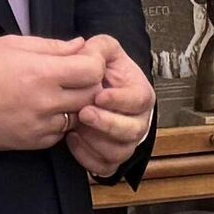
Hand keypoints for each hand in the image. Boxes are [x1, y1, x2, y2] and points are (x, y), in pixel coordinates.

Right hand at [0, 36, 106, 151]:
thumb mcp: (14, 45)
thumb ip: (53, 46)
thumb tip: (81, 45)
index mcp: (42, 72)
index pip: (92, 71)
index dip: (94, 64)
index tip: (85, 60)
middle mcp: (45, 101)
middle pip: (91, 95)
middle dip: (89, 84)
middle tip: (76, 77)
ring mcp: (39, 125)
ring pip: (79, 116)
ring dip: (75, 105)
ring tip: (58, 94)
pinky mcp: (31, 142)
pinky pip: (60, 134)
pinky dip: (59, 123)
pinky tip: (45, 111)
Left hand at [67, 34, 154, 179]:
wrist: (96, 91)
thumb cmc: (102, 72)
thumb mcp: (103, 51)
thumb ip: (100, 47)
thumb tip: (91, 49)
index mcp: (141, 95)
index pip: (139, 101)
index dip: (121, 100)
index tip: (100, 95)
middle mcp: (139, 121)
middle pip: (132, 131)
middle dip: (107, 124)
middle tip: (84, 113)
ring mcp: (126, 142)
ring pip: (119, 152)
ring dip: (96, 142)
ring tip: (76, 127)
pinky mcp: (111, 157)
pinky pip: (104, 167)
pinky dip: (87, 157)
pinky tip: (73, 139)